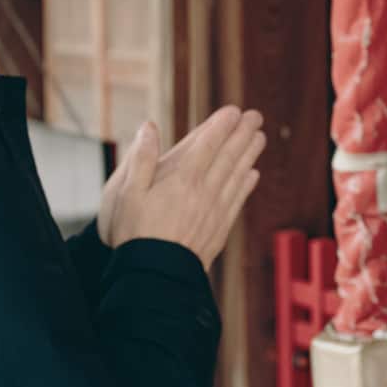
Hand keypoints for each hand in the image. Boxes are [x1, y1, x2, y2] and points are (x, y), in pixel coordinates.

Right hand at [98, 107, 264, 270]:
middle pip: (227, 157)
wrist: (154, 275)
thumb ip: (141, 158)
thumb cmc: (134, 232)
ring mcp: (214, 211)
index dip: (220, 126)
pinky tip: (252, 175)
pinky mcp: (218, 229)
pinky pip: (237, 200)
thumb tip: (149, 127)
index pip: (206, 145)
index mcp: (181, 179)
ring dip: (249, 154)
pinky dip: (246, 185)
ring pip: (237, 176)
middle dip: (242, 134)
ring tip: (259, 137)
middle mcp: (203, 192)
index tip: (233, 111)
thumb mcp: (127, 192)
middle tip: (255, 116)